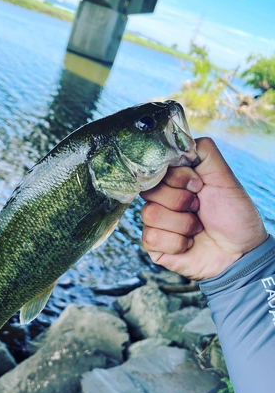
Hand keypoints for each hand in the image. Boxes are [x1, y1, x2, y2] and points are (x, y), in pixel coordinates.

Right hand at [140, 137, 267, 280]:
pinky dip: (176, 243)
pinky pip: (151, 238)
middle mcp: (162, 200)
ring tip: (198, 228)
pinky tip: (189, 244)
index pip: (156, 169)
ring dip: (182, 224)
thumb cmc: (235, 215)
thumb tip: (179, 138)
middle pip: (149, 191)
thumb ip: (204, 152)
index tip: (198, 185)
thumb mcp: (224, 177)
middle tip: (199, 208)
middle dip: (181, 201)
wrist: (242, 253)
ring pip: (150, 215)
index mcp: (175, 182)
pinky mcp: (155, 246)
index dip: (176, 177)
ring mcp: (157, 223)